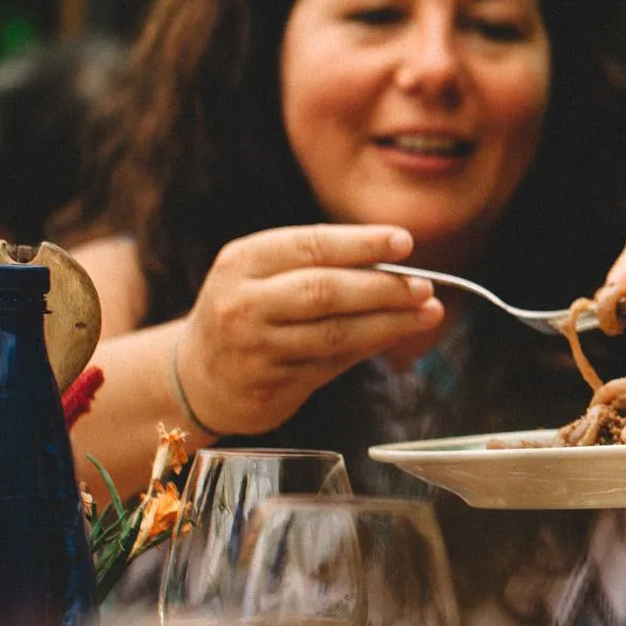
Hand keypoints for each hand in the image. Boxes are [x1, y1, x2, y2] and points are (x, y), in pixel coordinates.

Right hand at [179, 224, 440, 434]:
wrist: (198, 375)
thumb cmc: (248, 313)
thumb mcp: (263, 275)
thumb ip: (320, 266)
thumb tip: (397, 264)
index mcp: (243, 261)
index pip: (310, 245)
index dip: (362, 243)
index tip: (405, 241)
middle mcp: (244, 303)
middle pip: (326, 290)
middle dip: (383, 288)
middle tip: (424, 286)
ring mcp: (256, 347)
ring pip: (335, 333)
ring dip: (389, 323)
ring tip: (428, 312)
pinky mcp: (271, 384)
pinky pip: (333, 363)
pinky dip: (370, 347)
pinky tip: (396, 336)